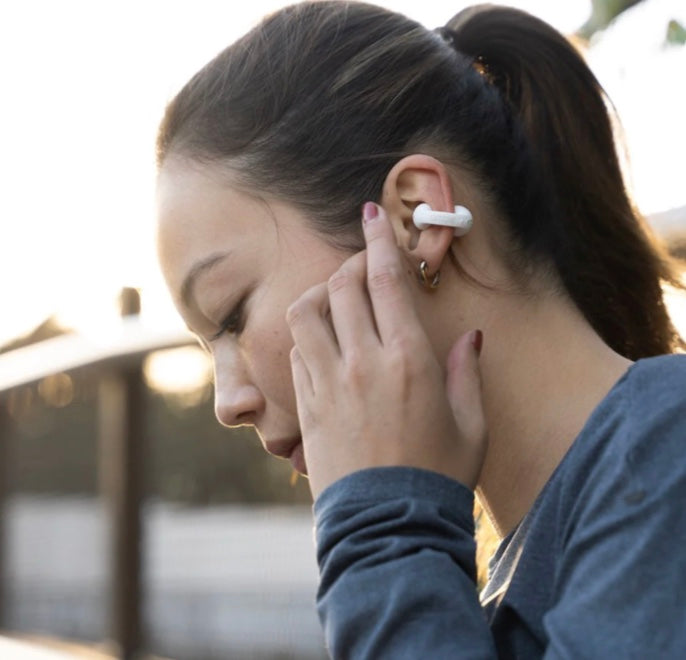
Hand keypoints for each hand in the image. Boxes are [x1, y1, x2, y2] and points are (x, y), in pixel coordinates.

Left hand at [287, 202, 486, 498]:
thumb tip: (469, 335)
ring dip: (319, 294)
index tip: (371, 213)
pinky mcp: (306, 406)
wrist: (390, 526)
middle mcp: (363, 362)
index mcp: (409, 358)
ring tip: (335, 299)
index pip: (386, 280)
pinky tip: (325, 343)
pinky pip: (297, 352)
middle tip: (363, 263)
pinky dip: (308, 335)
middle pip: (341, 286)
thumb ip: (468, 371)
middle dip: (350, 262)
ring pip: (306, 313)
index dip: (379, 239)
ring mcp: (328, 383)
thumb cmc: (438, 475)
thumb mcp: (471, 424)